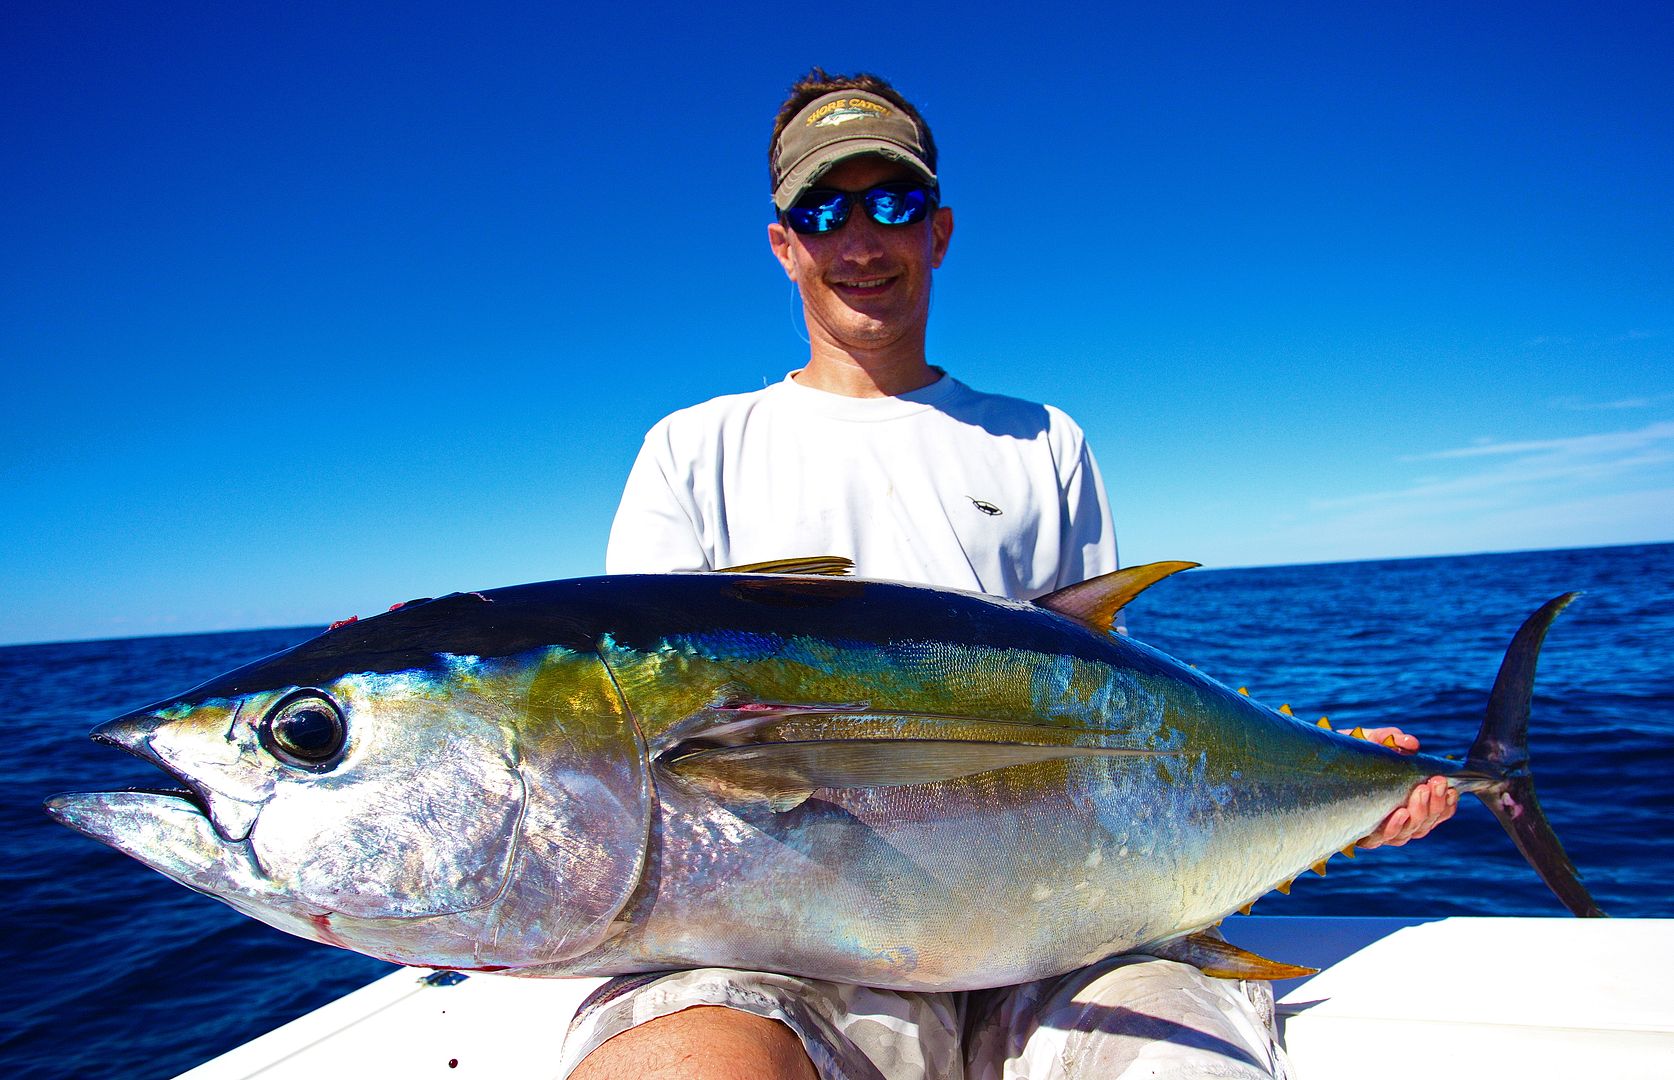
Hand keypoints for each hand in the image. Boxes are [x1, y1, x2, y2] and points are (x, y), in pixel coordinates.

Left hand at [1349, 728, 1457, 848]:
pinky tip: (1399, 812)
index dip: (1445, 806)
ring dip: (1419, 813)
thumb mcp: (1366, 742)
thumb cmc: (1342, 755)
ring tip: (1420, 792)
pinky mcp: (1355, 832)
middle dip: (1434, 805)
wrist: (1308, 760)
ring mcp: (1374, 829)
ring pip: (1408, 833)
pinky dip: (1394, 826)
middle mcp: (1390, 821)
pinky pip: (1380, 838)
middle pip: (1423, 825)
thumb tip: (1412, 742)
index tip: (1452, 789)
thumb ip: (1389, 739)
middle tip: (1435, 783)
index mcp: (1401, 804)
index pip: (1432, 814)